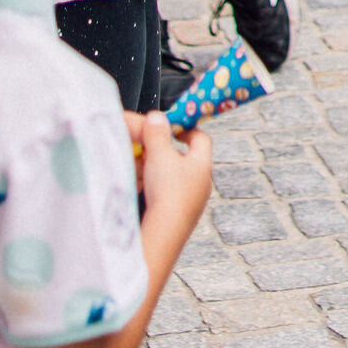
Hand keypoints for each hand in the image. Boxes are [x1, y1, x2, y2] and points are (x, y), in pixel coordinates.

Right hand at [126, 109, 213, 231]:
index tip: (171, 127)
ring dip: (162, 172)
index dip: (186, 129)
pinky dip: (160, 190)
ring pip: (178, 179)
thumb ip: (157, 133)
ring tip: (144, 170)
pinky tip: (145, 192)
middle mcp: (204, 183)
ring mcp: (195, 202)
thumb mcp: (159, 154)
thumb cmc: (167, 190)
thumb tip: (156, 117)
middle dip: (169, 152)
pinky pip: (172, 197)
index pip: (201, 138)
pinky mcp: (183, 217)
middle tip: (151, 149)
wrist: (166, 231)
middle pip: (189, 159)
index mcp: (203, 164)